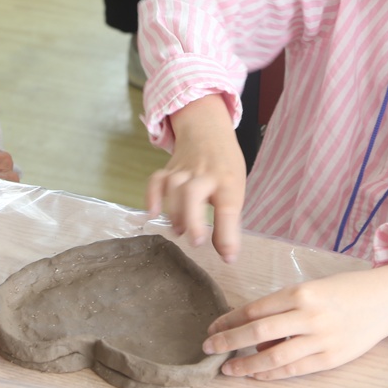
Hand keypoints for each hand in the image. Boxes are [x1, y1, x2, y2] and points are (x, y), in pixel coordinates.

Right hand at [145, 96, 246, 261]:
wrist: (208, 130)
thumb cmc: (226, 167)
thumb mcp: (236, 188)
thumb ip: (229, 218)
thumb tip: (226, 255)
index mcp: (228, 181)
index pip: (228, 208)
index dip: (227, 235)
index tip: (228, 257)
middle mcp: (205, 174)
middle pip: (193, 193)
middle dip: (192, 219)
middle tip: (195, 241)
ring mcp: (184, 170)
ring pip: (173, 187)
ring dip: (174, 212)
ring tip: (179, 230)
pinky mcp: (169, 169)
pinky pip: (156, 180)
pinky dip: (151, 196)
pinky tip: (151, 212)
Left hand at [204, 259, 387, 379]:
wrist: (384, 298)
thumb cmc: (344, 290)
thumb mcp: (312, 288)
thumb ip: (284, 307)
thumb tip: (252, 330)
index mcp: (301, 292)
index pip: (256, 308)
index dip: (230, 319)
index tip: (212, 326)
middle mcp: (309, 314)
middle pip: (259, 331)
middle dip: (229, 341)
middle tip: (208, 348)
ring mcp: (322, 338)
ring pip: (275, 355)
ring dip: (246, 363)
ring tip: (228, 368)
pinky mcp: (332, 358)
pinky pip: (295, 369)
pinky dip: (272, 373)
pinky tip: (256, 373)